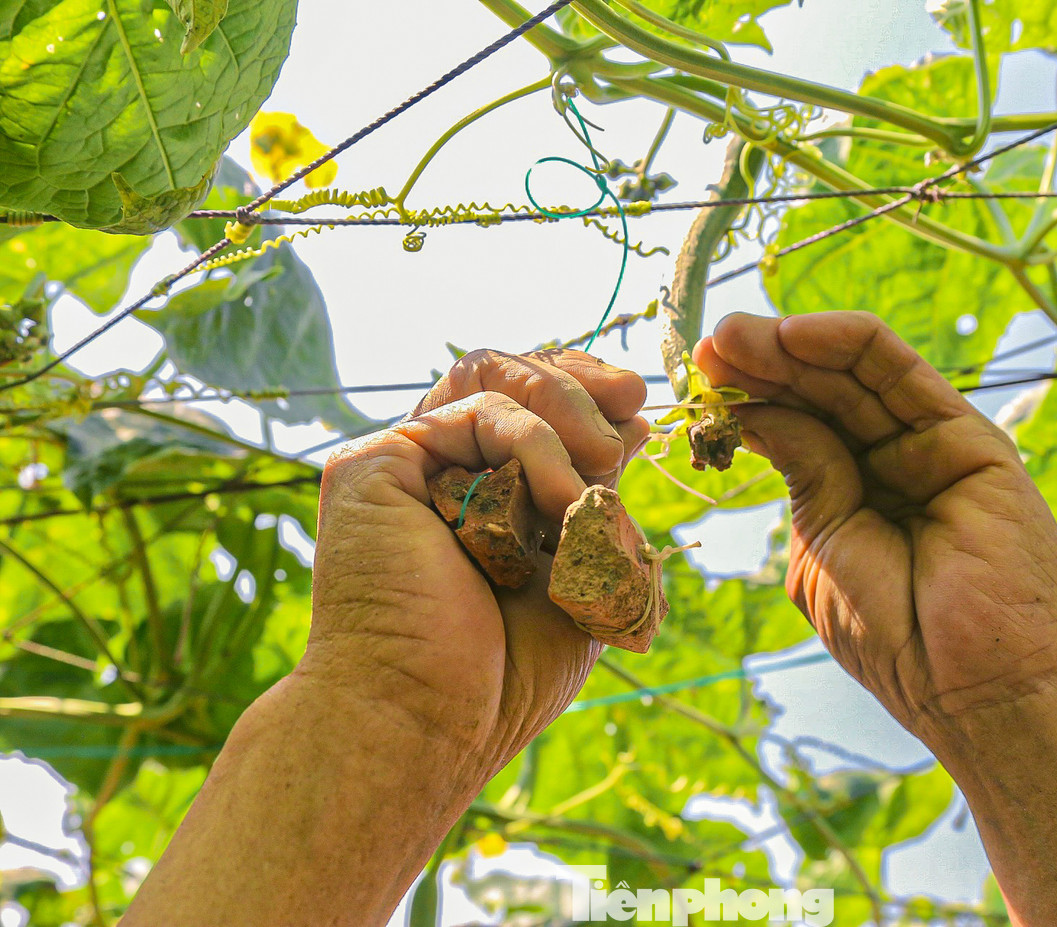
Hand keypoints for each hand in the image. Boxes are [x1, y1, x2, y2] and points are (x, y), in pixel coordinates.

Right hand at [306, 348, 648, 799]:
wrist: (431, 722)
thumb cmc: (502, 675)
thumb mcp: (583, 575)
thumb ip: (599, 502)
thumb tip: (631, 430)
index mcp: (483, 493)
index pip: (536, 407)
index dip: (590, 394)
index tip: (640, 419)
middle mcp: (441, 469)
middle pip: (514, 375)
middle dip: (584, 382)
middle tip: (630, 410)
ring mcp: (408, 463)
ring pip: (493, 372)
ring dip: (566, 404)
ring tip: (602, 464)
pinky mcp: (376, 463)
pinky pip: (478, 410)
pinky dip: (539, 445)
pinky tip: (564, 502)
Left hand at [694, 311, 1056, 745]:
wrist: (983, 687)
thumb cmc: (900, 639)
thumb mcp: (826, 545)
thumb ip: (805, 470)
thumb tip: (758, 409)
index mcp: (852, 497)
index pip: (794, 427)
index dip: (744, 400)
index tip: (692, 383)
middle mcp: (892, 463)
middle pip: (817, 393)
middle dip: (757, 366)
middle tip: (703, 349)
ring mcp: (931, 446)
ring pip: (852, 375)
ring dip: (788, 345)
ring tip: (731, 335)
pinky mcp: (968, 436)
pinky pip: (901, 374)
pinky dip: (847, 342)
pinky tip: (793, 334)